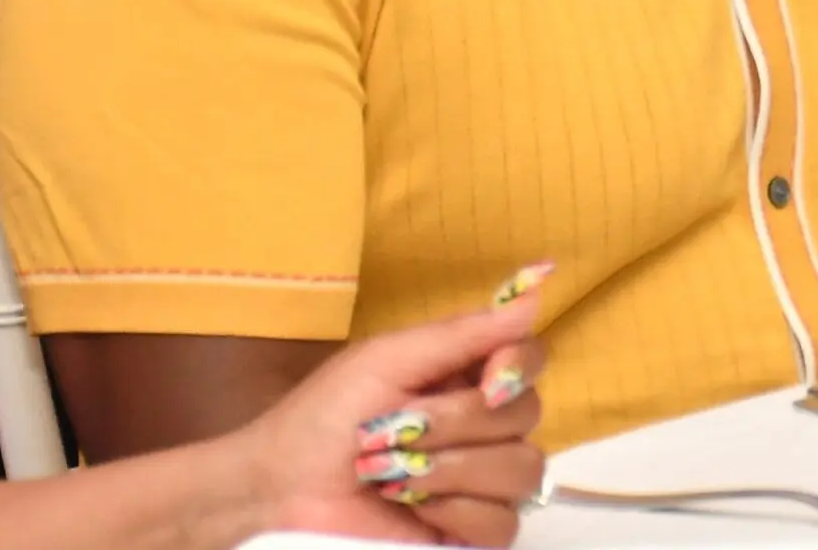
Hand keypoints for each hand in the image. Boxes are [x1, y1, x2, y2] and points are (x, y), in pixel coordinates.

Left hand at [230, 289, 549, 546]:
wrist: (278, 490)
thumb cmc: (323, 417)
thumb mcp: (387, 359)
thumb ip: (463, 333)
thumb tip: (539, 291)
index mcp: (467, 377)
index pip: (531, 359)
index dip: (518, 368)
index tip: (487, 380)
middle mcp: (483, 425)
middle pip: (526, 415)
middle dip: (455, 423)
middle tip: (392, 431)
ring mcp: (481, 482)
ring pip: (522, 469)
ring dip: (449, 470)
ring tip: (391, 476)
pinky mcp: (470, 532)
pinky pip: (503, 522)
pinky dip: (454, 512)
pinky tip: (413, 508)